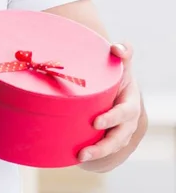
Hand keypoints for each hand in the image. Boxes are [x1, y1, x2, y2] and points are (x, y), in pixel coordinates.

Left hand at [78, 43, 141, 167]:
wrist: (116, 84)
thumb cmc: (116, 71)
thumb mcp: (121, 62)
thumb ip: (123, 52)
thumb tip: (118, 48)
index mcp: (130, 101)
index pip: (124, 112)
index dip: (112, 119)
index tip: (95, 122)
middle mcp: (128, 119)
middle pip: (119, 136)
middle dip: (103, 146)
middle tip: (84, 151)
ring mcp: (121, 130)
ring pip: (112, 147)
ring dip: (97, 154)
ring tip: (79, 157)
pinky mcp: (110, 136)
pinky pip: (105, 150)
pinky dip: (95, 155)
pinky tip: (76, 157)